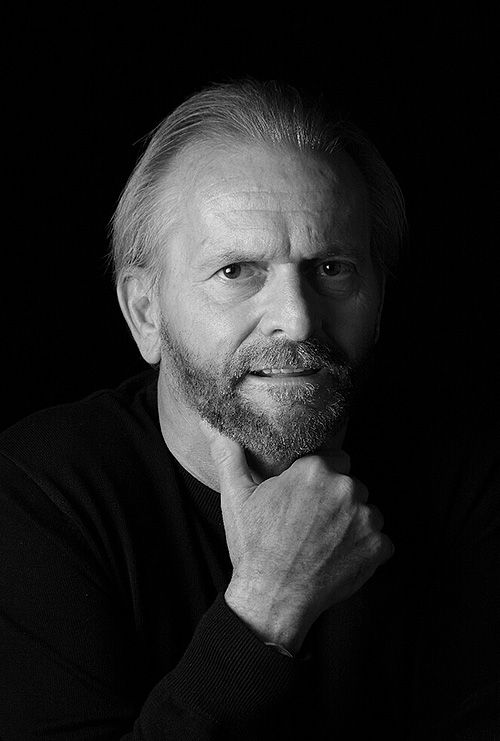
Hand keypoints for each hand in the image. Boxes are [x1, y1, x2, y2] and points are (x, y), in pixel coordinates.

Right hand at [206, 429, 393, 652]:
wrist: (272, 600)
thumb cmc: (254, 548)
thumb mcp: (236, 497)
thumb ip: (229, 455)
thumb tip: (211, 424)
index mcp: (314, 469)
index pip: (334, 457)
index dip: (320, 476)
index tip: (307, 494)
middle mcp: (345, 488)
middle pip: (351, 483)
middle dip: (337, 498)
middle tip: (312, 521)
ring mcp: (366, 518)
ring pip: (367, 510)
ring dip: (353, 522)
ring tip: (325, 541)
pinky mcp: (378, 547)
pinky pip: (380, 539)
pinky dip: (365, 548)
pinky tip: (340, 557)